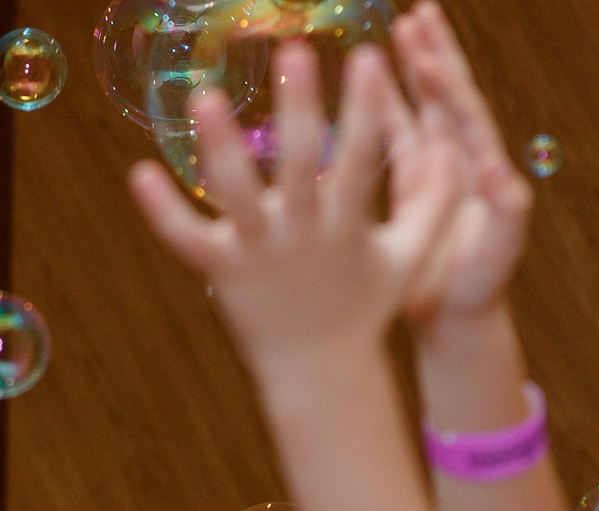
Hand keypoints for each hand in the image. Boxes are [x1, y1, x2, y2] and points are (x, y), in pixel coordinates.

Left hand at [130, 39, 463, 383]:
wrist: (320, 374)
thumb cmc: (362, 306)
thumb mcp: (408, 257)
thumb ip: (432, 204)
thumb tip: (460, 153)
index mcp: (347, 224)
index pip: (361, 156)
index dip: (366, 106)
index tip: (368, 55)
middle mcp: (303, 234)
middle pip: (300, 163)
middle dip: (298, 106)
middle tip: (293, 49)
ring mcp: (260, 252)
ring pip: (237, 193)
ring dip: (220, 145)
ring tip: (206, 96)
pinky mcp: (223, 271)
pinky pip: (187, 238)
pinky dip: (162, 210)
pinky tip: (139, 172)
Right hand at [391, 5, 532, 328]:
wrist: (455, 319)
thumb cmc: (480, 289)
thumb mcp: (498, 255)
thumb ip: (508, 216)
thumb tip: (505, 175)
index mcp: (479, 169)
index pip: (463, 114)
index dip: (444, 83)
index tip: (422, 54)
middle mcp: (458, 162)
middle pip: (444, 95)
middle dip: (432, 54)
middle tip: (418, 13)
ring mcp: (432, 171)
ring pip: (417, 107)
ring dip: (405, 70)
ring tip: (395, 28)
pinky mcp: (407, 186)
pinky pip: (391, 138)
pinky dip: (378, 110)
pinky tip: (360, 87)